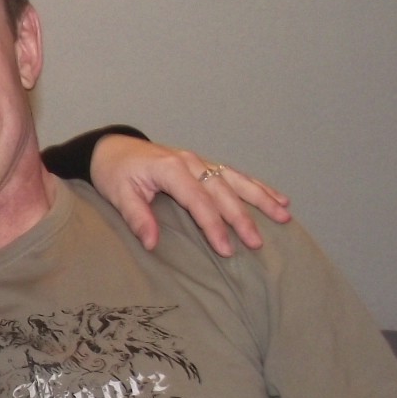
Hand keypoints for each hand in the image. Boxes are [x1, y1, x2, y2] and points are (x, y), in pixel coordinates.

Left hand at [87, 135, 291, 254]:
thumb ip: (137, 217)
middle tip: (256, 243)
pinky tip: (278, 198)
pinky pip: (236, 176)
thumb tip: (152, 243)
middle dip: (242, 219)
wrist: (112, 148)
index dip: (213, 226)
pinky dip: (258, 187)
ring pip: (237, 180)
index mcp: (171, 169)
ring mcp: (200, 162)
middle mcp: (191, 162)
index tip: (226, 249)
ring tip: (284, 215)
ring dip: (262, 198)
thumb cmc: (114, 172)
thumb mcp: (119, 195)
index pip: (198, 201)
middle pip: (223, 192)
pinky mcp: (204, 165)